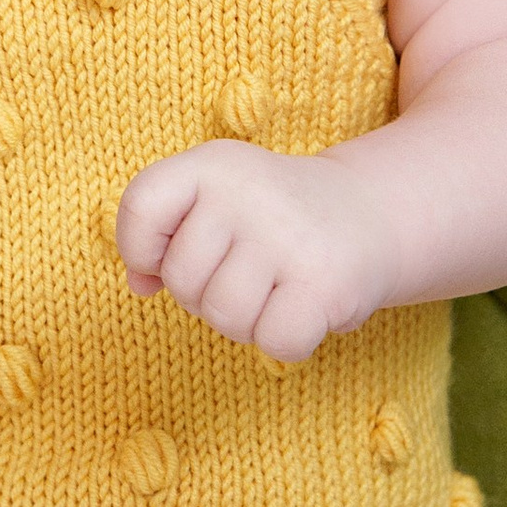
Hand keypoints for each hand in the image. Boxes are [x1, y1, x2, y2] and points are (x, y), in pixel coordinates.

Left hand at [116, 142, 392, 362]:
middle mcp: (249, 191)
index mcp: (214, 163)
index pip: (141, 208)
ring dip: (244, 320)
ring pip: (223, 317)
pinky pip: (274, 343)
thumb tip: (138, 285)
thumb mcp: (211, 201)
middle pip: (181, 279)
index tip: (171, 251)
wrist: (368, 215)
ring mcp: (289, 237)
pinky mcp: (326, 284)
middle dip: (203, 293)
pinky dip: (285, 341)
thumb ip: (159, 237)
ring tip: (274, 288)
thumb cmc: (269, 220)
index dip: (143, 248)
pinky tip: (302, 309)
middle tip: (246, 270)